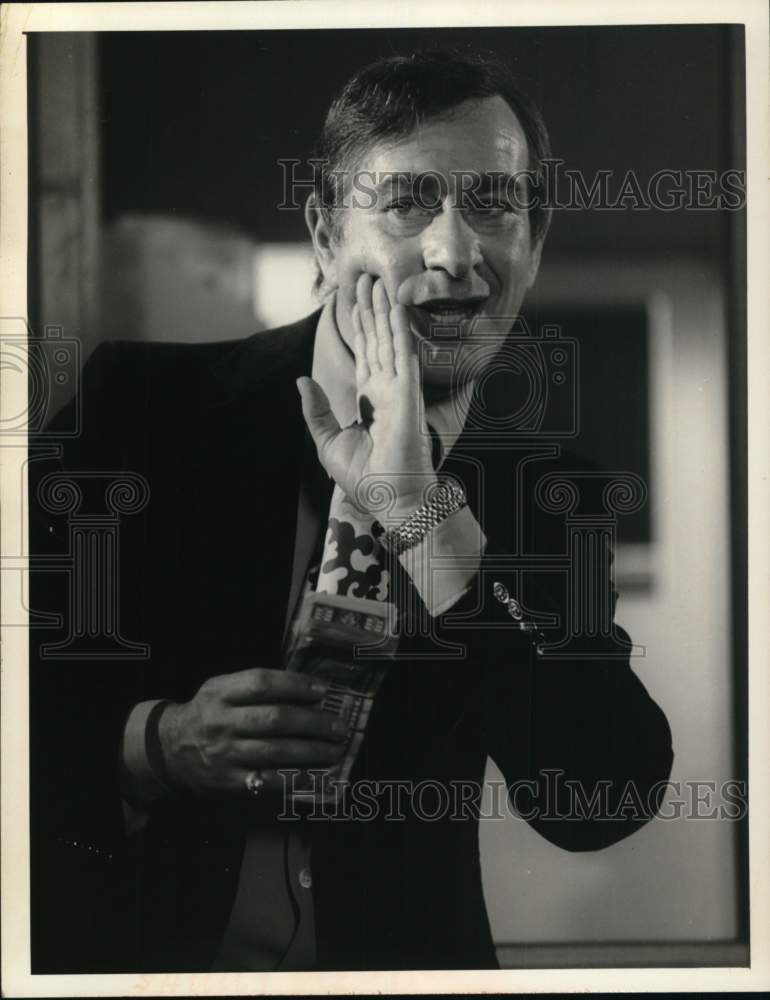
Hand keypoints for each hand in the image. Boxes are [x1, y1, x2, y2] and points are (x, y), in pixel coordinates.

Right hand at [157, 668, 347, 796]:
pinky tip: (314, 774)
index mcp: (220, 692)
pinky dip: (293, 778)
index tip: (323, 691)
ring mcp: (224, 753)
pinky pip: (266, 781)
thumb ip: (256, 687)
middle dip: (314, 723)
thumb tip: (309, 693)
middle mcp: (221, 721)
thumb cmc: (209, 713)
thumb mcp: (221, 689)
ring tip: (335, 750)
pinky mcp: (228, 781)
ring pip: (275, 751)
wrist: (171, 749)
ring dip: (312, 751)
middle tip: (339, 727)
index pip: (262, 683)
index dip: (295, 685)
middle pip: (275, 719)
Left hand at [297, 274, 436, 521]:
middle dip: (371, 310)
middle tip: (366, 278)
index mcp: (370, 400)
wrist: (391, 500)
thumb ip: (317, 411)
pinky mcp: (408, 395)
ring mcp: (399, 391)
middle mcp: (386, 390)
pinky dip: (400, 330)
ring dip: (384, 311)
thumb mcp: (329, 442)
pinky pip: (403, 356)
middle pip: (377, 341)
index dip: (360, 327)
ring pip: (389, 341)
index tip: (354, 301)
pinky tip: (395, 308)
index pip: (365, 354)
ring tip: (377, 282)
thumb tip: (301, 381)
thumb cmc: (367, 479)